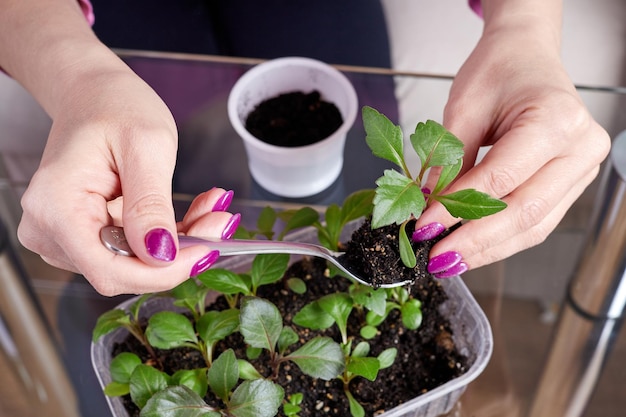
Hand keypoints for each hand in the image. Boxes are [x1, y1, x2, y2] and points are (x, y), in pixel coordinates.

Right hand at [17, 67, 238, 295]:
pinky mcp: (84, 233)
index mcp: (56, 206)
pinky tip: (195, 210)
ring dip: (180, 242)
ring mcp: (64, 234)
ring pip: (133, 262)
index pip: (109, 270)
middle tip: (220, 220)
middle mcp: (50, 228)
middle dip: (179, 252)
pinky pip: (132, 249)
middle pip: (123, 269)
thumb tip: (161, 255)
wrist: (94, 93)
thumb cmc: (114, 105)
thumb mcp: (146, 146)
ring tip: (211, 207)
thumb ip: (150, 204)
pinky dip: (169, 234)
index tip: (207, 251)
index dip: (162, 271)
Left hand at [413, 14, 610, 276]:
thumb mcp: (464, 108)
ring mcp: (582, 170)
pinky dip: (501, 238)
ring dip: (488, 249)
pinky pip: (537, 222)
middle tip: (436, 258)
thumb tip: (427, 210)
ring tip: (449, 260)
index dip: (458, 209)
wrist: (527, 57)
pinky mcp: (571, 184)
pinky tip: (472, 247)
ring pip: (534, 226)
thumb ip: (448, 161)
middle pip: (524, 212)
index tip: (424, 227)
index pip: (500, 179)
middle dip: (475, 241)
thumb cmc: (498, 72)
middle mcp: (579, 149)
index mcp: (555, 119)